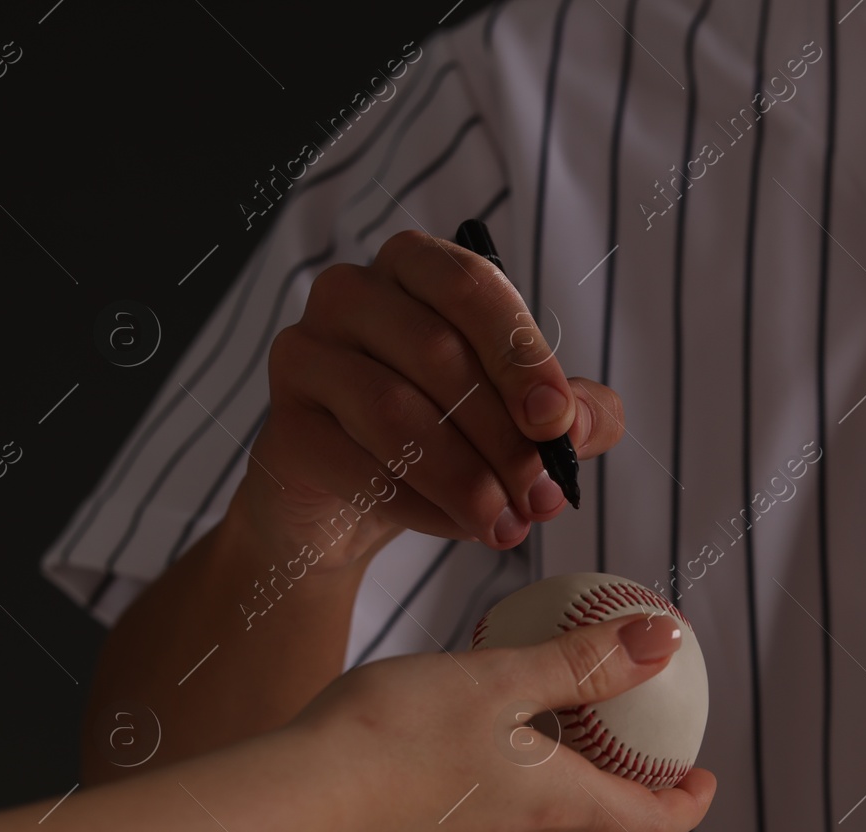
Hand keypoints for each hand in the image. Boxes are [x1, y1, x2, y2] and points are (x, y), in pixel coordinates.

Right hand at [237, 228, 626, 566]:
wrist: (352, 505)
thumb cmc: (447, 434)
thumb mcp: (525, 420)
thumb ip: (575, 413)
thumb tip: (581, 425)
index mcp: (418, 268)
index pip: (472, 288)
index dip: (520, 355)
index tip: (556, 421)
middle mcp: (352, 293)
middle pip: (437, 353)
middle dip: (503, 437)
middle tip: (542, 497)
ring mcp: (305, 354)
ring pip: (393, 411)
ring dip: (464, 478)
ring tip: (505, 524)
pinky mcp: (284, 426)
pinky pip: (357, 465)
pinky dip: (421, 506)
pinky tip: (458, 529)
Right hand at [292, 614, 715, 831]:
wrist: (289, 807)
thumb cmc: (394, 736)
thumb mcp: (498, 678)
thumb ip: (581, 663)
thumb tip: (661, 643)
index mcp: (551, 805)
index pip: (648, 829)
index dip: (687, 807)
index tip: (701, 778)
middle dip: (624, 820)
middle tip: (628, 772)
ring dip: (556, 817)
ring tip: (540, 762)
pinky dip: (490, 816)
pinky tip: (457, 771)